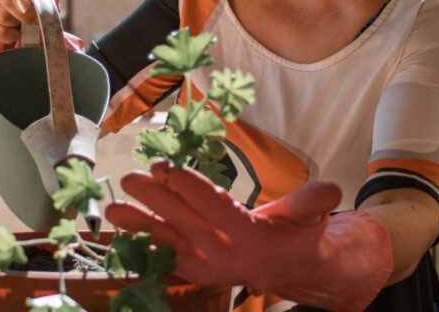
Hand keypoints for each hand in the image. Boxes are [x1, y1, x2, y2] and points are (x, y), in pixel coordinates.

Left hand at [105, 161, 392, 311]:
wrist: (292, 269)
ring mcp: (207, 266)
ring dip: (138, 226)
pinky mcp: (196, 271)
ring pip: (169, 243)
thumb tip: (327, 190)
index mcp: (252, 236)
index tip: (167, 168)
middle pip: (185, 223)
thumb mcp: (313, 214)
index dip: (190, 188)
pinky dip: (141, 249)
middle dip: (156, 200)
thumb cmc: (299, 232)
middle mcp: (225, 254)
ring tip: (111, 210)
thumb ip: (313, 201)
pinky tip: (119, 235)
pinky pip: (165, 261)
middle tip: (131, 178)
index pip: (216, 208)